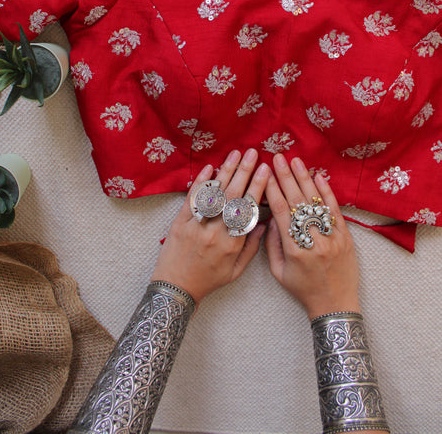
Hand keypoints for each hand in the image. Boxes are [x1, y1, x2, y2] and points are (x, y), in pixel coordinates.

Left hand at [151, 149, 268, 303]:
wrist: (176, 289)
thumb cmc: (208, 281)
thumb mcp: (235, 271)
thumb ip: (251, 248)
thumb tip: (265, 224)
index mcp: (232, 244)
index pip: (248, 209)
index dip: (258, 187)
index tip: (265, 170)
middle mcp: (216, 232)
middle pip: (233, 196)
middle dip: (244, 172)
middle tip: (253, 153)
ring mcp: (197, 226)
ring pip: (214, 194)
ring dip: (226, 171)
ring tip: (236, 154)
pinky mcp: (180, 222)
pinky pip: (192, 199)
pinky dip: (201, 183)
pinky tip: (210, 168)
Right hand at [265, 154, 360, 319]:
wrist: (335, 305)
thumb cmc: (303, 290)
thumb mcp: (279, 273)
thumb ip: (271, 246)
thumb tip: (269, 220)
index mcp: (295, 250)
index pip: (281, 212)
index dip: (272, 190)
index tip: (265, 173)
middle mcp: (314, 240)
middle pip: (297, 202)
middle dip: (285, 177)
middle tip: (277, 158)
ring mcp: (332, 237)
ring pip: (316, 202)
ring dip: (305, 179)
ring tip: (296, 161)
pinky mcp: (345, 237)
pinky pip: (335, 211)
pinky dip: (327, 193)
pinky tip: (319, 177)